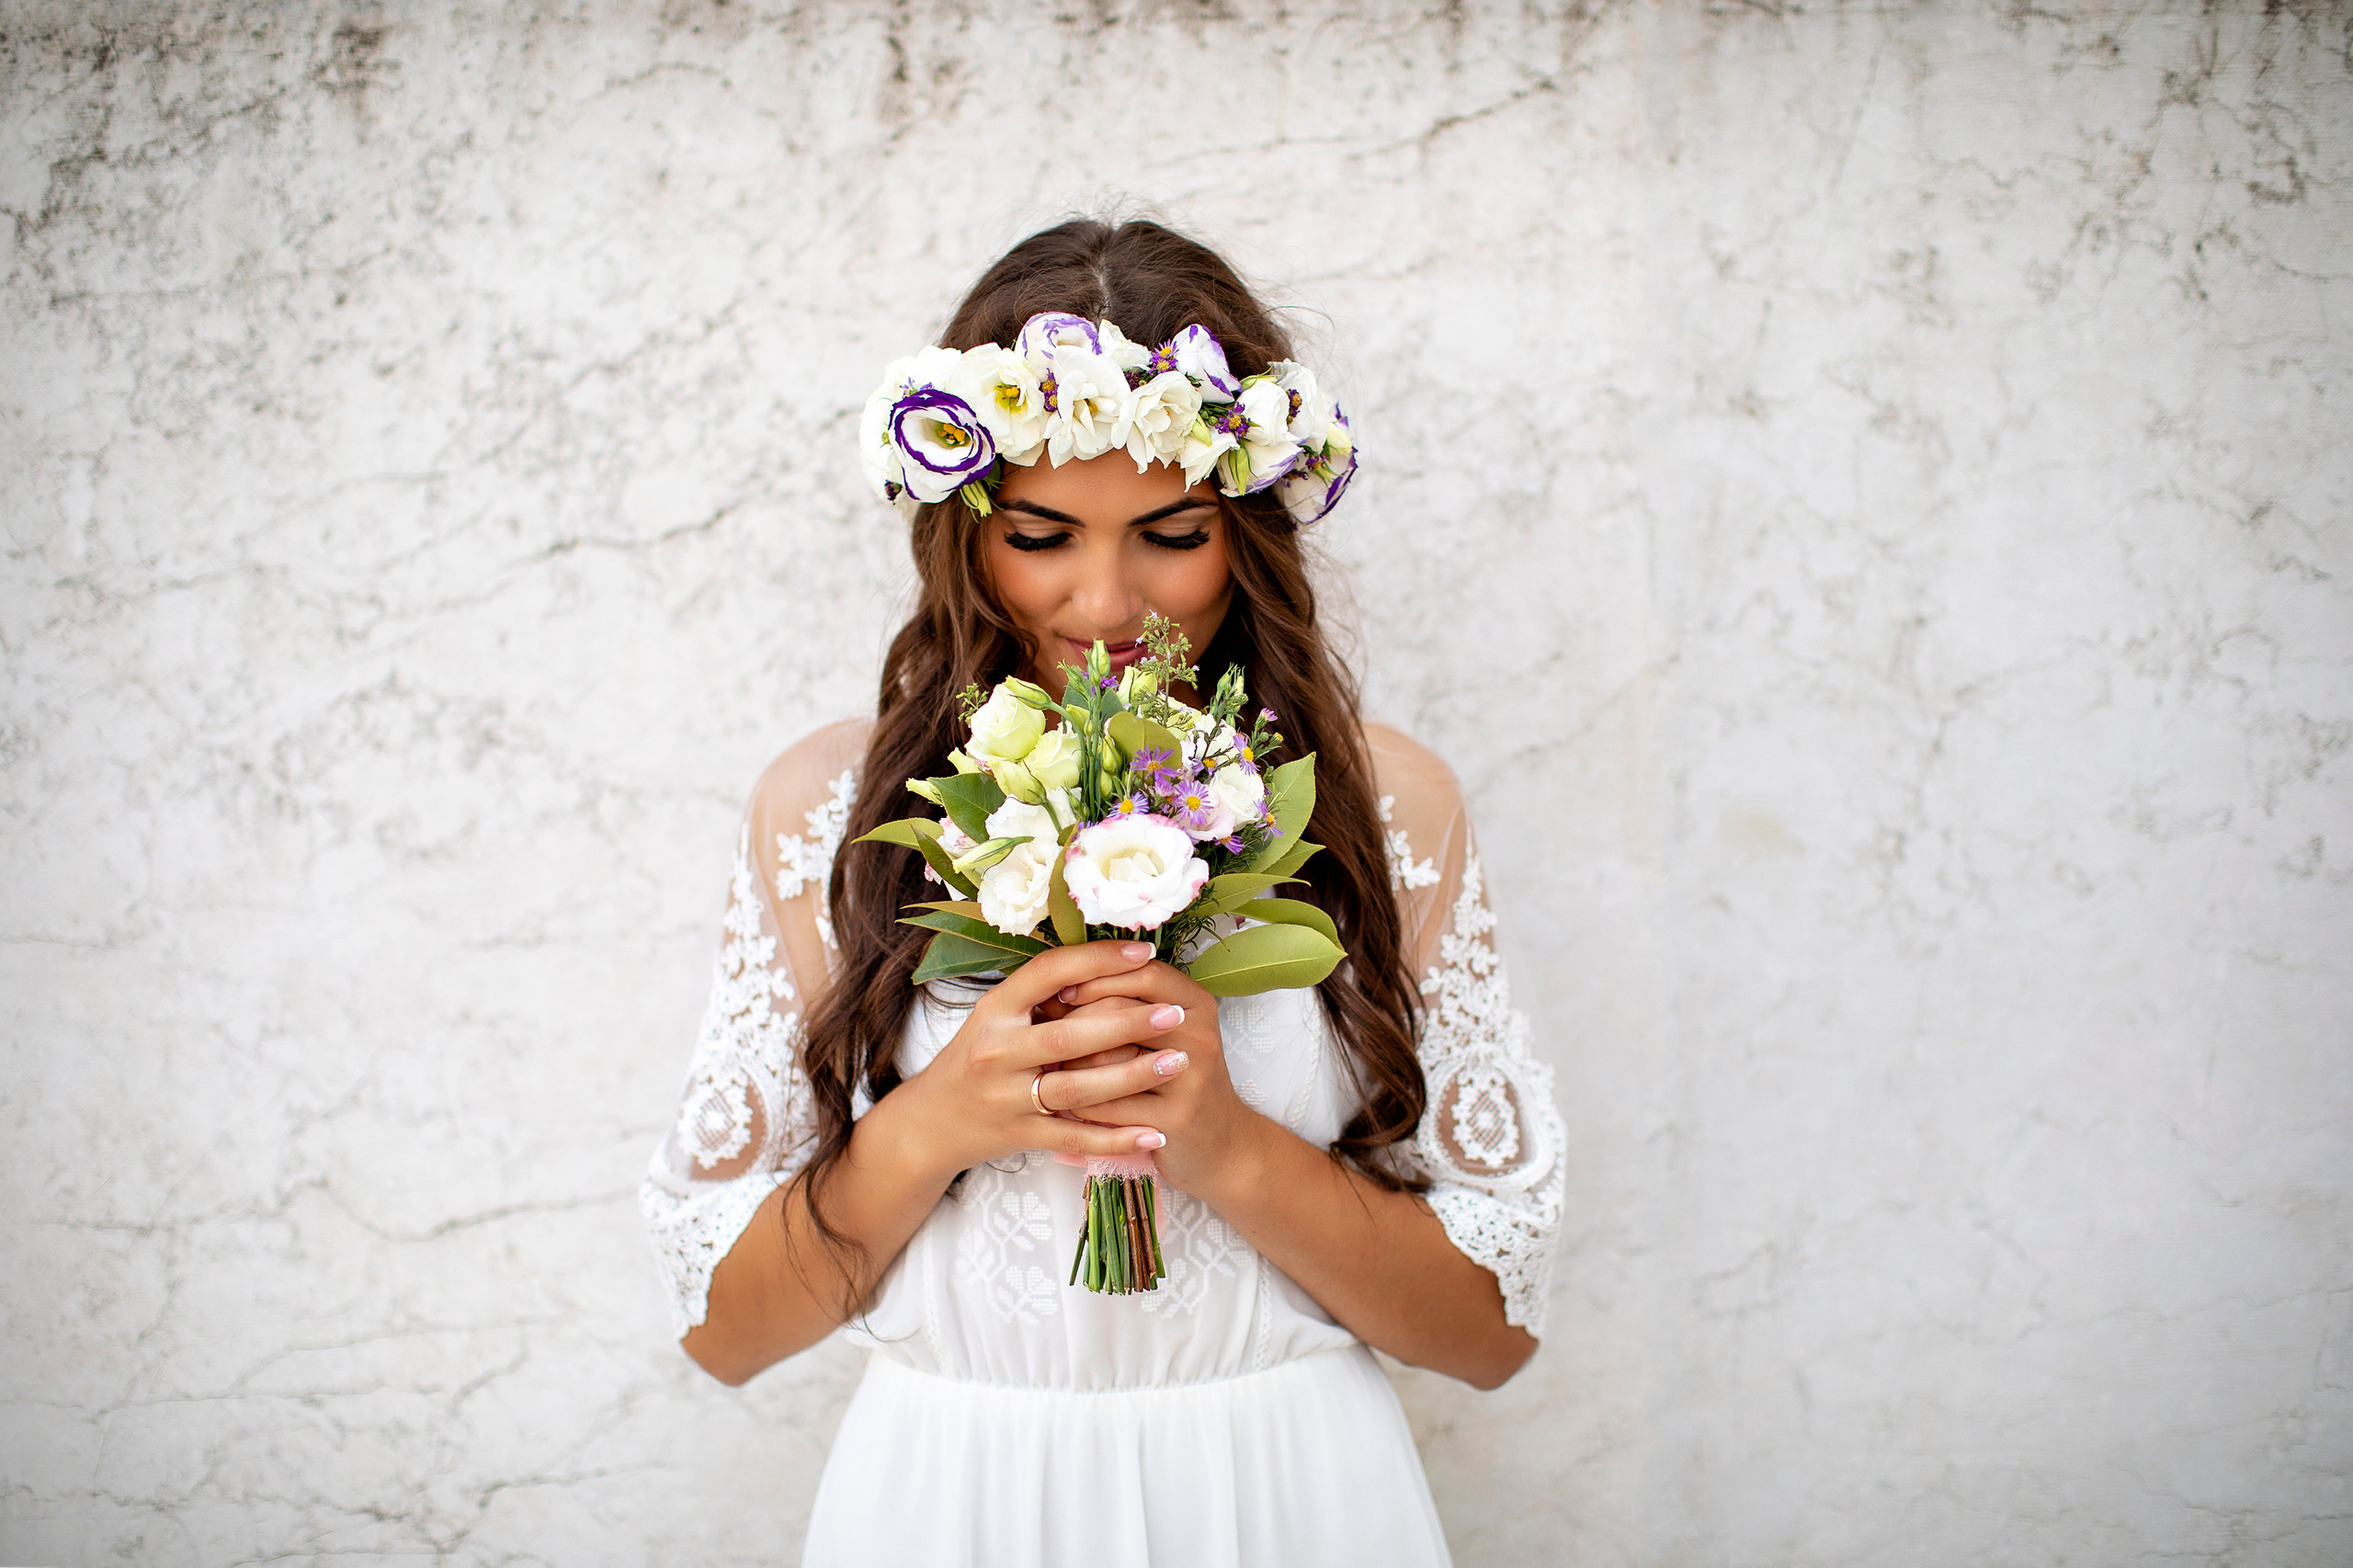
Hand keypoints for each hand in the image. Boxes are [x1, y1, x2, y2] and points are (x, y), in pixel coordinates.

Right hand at [887, 940, 1193, 1180]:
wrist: (929, 1124)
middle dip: (1127, 1023)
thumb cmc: (976, 1059)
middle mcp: (998, 1051)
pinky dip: (1115, 1137)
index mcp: (995, 1010)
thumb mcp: (995, 1018)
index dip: (1098, 959)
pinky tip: (1154, 1134)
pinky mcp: (1018, 1135)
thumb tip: (1106, 960)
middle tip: (1175, 1013)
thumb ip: (1040, 995)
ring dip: (1131, 1077)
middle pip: (1069, 1035)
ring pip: (1077, 1088)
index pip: (1050, 972)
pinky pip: (1074, 1138)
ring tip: (1177, 1063)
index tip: (1145, 951)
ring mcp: (1007, 1097)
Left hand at [1049, 961, 1262, 1195]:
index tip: (1063, 992)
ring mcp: (1190, 1079)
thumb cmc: (1178, 1082)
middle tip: (1049, 1036)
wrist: (1221, 1145)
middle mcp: (1200, 1036)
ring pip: (1106, 1060)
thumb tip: (1056, 985)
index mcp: (1197, 1005)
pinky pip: (1107, 1106)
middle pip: (1120, 1013)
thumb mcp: (1167, 1034)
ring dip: (1071, 1068)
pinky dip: (1080, 1105)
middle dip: (1074, 1024)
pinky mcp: (1174, 1119)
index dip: (1097, 977)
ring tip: (1059, 1072)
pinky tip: (1072, 1106)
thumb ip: (1127, 1005)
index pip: (1143, 974)